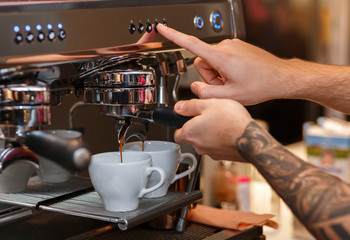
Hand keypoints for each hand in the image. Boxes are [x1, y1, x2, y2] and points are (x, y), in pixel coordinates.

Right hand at [157, 24, 297, 104]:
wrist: (280, 77)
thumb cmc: (261, 85)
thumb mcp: (230, 96)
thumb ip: (206, 94)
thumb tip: (196, 88)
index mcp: (221, 57)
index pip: (190, 43)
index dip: (174, 36)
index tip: (162, 28)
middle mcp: (226, 46)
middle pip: (202, 60)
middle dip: (209, 75)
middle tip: (224, 85)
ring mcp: (233, 45)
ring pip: (212, 59)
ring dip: (218, 73)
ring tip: (233, 81)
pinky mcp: (238, 46)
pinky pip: (223, 56)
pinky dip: (225, 68)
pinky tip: (239, 76)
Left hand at [174, 98, 251, 160]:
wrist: (251, 140)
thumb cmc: (231, 122)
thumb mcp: (208, 104)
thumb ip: (190, 106)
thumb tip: (179, 107)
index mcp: (190, 133)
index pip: (176, 134)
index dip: (180, 126)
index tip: (186, 119)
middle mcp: (198, 146)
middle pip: (192, 137)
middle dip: (197, 127)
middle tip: (208, 116)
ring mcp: (211, 153)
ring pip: (205, 142)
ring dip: (210, 133)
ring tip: (221, 121)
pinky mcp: (223, 156)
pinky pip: (217, 146)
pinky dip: (221, 139)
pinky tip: (229, 130)